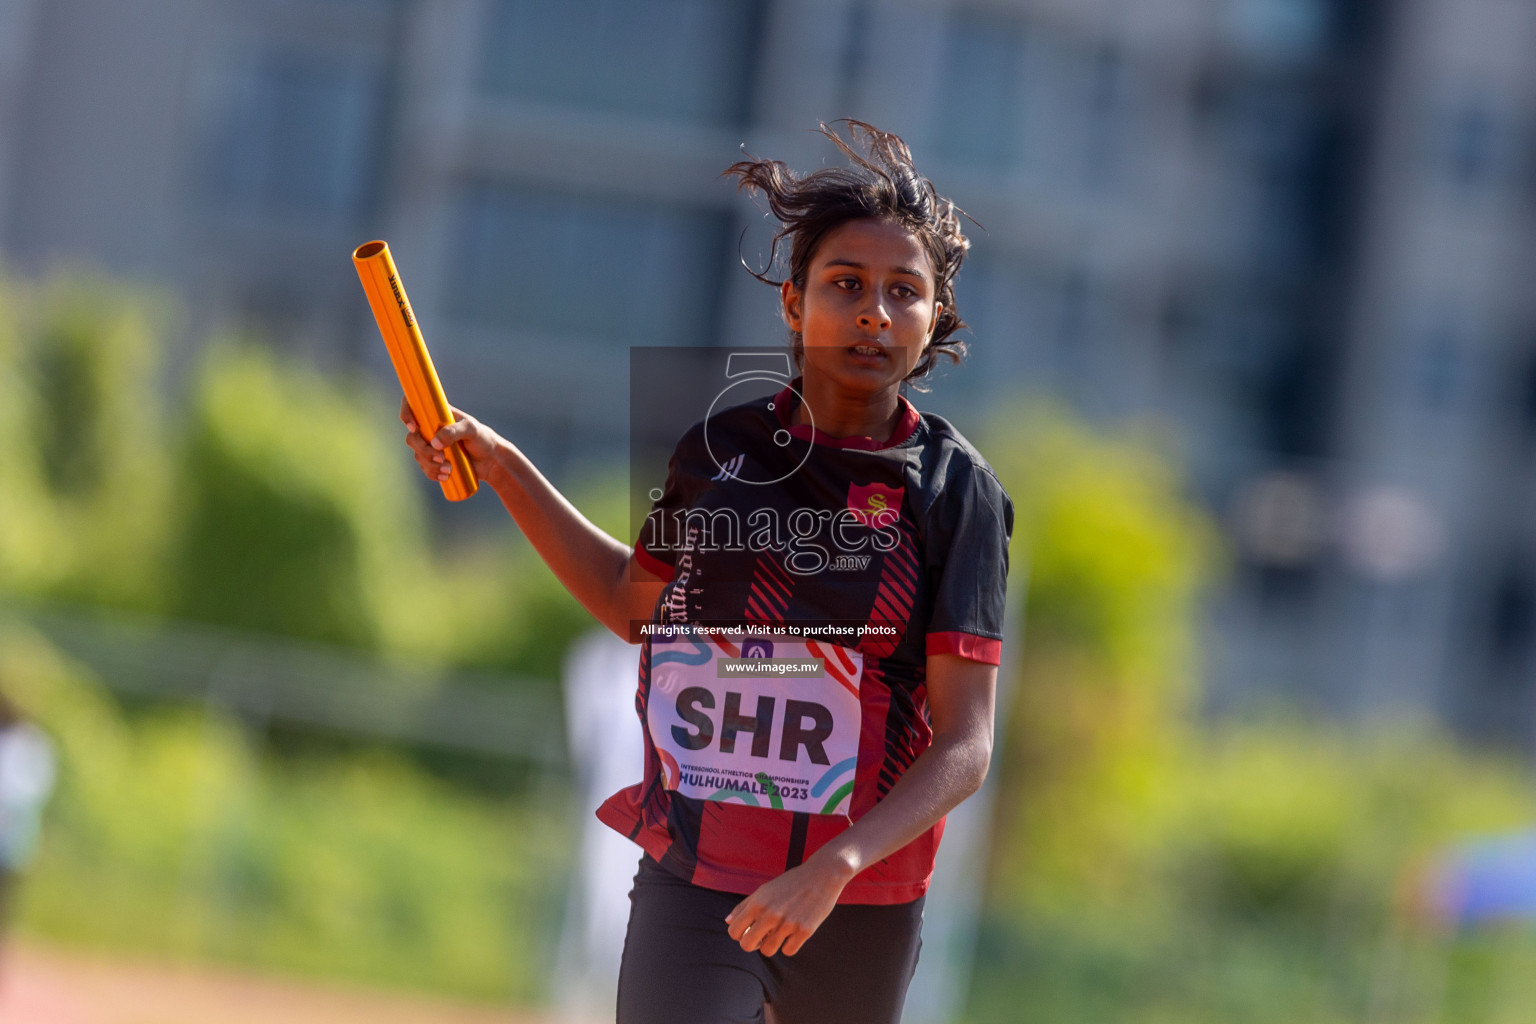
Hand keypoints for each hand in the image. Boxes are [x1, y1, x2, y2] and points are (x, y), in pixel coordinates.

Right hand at [399, 397, 502, 483]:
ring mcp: (431, 446)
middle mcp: (430, 429)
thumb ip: (453, 432)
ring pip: (418, 455)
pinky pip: (425, 468)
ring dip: (431, 464)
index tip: (414, 427)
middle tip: (440, 457)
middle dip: (423, 450)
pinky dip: (432, 473)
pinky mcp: (435, 461)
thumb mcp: (471, 430)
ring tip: (449, 469)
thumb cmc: (482, 438)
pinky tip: (445, 476)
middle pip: (412, 437)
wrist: (491, 460)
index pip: (413, 406)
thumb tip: (434, 443)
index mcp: (437, 414)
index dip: (407, 413)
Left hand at [725, 855, 851, 956]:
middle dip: (752, 944)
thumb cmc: (792, 882)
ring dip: (772, 945)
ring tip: (780, 933)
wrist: (823, 874)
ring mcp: (788, 924)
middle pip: (747, 945)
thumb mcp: (765, 889)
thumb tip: (728, 922)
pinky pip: (788, 951)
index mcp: (757, 902)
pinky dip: (789, 945)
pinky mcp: (805, 931)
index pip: (734, 931)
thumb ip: (745, 905)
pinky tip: (793, 933)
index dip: (739, 934)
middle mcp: (770, 914)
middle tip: (762, 937)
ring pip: (768, 951)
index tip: (748, 930)